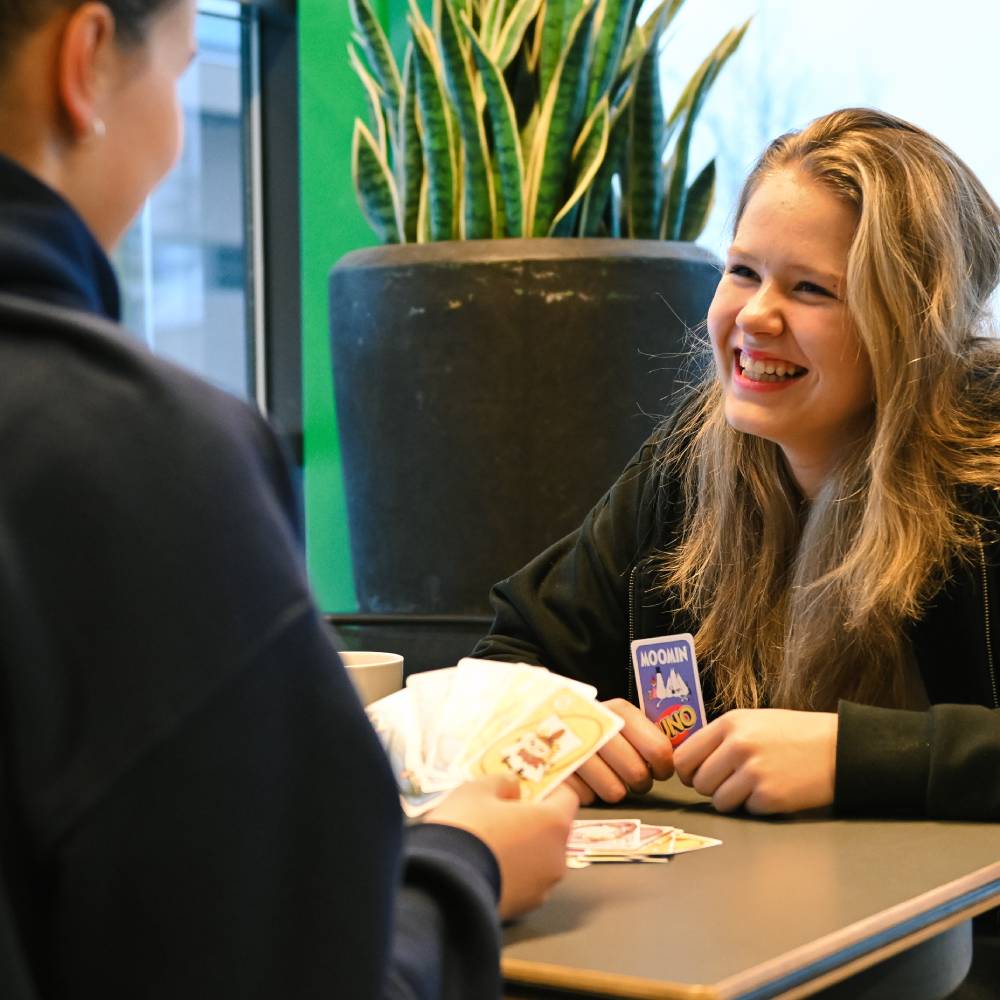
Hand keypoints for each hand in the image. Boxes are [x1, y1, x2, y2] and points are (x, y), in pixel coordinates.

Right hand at [425, 775, 578, 919]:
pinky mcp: (524, 911)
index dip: (549, 790)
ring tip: (488, 846)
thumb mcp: (478, 790)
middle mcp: (557, 857)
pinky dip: (510, 875)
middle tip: (501, 817)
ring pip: (538, 860)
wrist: (443, 884)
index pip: (567, 798)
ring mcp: (542, 888)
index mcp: (554, 823)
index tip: (529, 790)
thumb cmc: (466, 827)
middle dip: (532, 822)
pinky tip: (484, 869)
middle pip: (552, 832)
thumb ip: (503, 783)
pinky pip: (523, 884)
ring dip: (522, 851)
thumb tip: (514, 790)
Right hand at [568, 698, 673, 804]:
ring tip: (608, 775)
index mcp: (619, 711)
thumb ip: (650, 734)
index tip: (658, 768)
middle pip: (637, 774)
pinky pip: (589, 798)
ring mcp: (575, 749)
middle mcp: (598, 728)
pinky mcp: (558, 771)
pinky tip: (585, 777)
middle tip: (632, 776)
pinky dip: (590, 792)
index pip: (658, 750)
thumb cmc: (597, 725)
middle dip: (640, 781)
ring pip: (615, 792)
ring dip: (615, 789)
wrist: (546, 720)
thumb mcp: (623, 719)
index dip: (663, 766)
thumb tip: (680, 756)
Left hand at [672, 709, 837, 813]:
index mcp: (729, 723)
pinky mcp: (770, 796)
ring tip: (754, 785)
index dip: (687, 772)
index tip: (696, 776)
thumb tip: (688, 762)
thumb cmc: (794, 734)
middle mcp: (737, 745)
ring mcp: (753, 772)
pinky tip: (774, 790)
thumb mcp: (752, 721)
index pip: (683, 757)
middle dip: (711, 788)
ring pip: (718, 801)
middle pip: (699, 783)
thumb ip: (720, 738)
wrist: (839, 746)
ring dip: (733, 799)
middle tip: (731, 782)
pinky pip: (746, 810)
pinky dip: (756, 806)